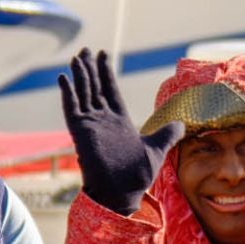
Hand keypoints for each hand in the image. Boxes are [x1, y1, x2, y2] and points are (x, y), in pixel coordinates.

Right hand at [58, 49, 183, 215]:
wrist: (121, 193)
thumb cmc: (137, 176)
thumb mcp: (157, 150)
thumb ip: (167, 135)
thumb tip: (181, 124)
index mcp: (120, 121)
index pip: (110, 90)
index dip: (106, 73)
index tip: (103, 56)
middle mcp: (103, 120)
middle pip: (95, 87)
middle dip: (90, 69)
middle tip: (85, 50)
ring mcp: (91, 125)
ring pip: (84, 93)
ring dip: (80, 75)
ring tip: (77, 57)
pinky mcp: (80, 132)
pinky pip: (72, 109)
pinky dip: (68, 93)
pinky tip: (63, 78)